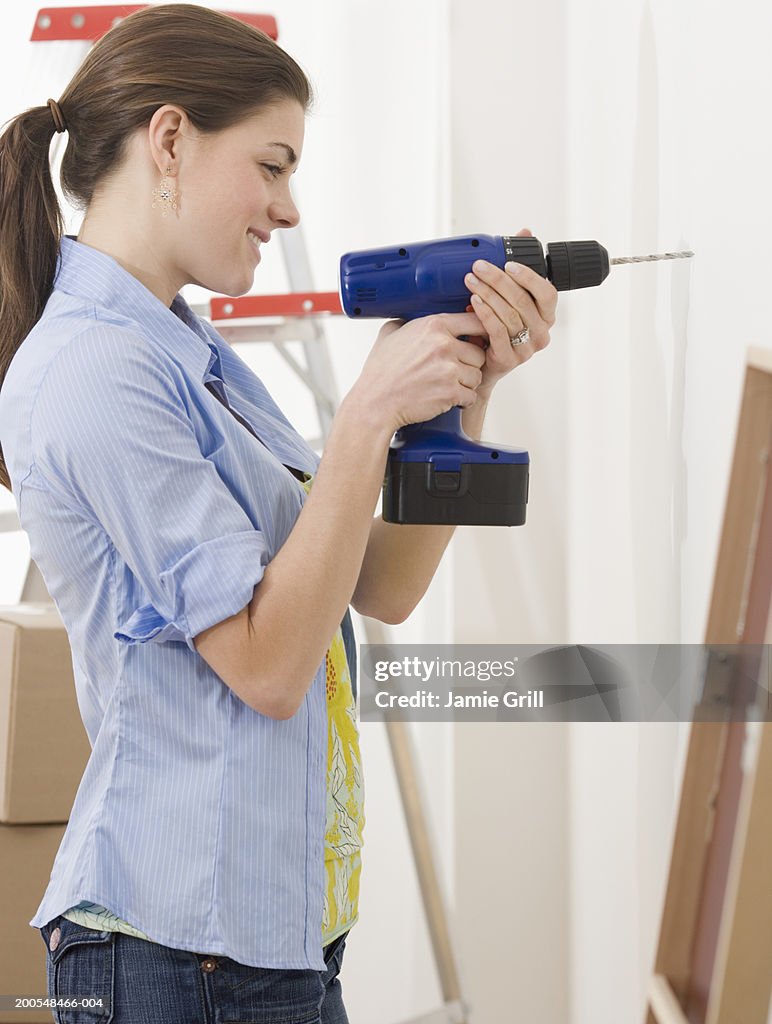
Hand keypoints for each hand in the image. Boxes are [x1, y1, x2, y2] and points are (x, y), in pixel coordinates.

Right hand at [355, 312, 487, 431]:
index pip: (474, 321)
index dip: (479, 332)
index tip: (478, 340)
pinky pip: (471, 396)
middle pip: (479, 353)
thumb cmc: (380, 373)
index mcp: (433, 326)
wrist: (375, 403)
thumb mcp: (389, 334)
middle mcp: (444, 345)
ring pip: (477, 376)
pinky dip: (462, 400)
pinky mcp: (450, 392)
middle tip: (453, 372)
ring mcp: (449, 369)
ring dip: (466, 383)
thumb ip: (408, 321)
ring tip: (447, 386)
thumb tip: (414, 315)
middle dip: (469, 364)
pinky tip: (447, 398)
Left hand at [463, 228, 557, 399]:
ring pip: (509, 315)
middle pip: (523, 301)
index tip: (508, 264)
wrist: (479, 364)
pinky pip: (497, 332)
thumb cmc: (496, 327)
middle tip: (478, 267)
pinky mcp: (509, 359)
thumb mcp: (508, 297)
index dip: (529, 277)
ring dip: (488, 294)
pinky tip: (473, 302)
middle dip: (498, 281)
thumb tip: (526, 231)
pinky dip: (484, 314)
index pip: (547, 293)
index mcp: (546, 315)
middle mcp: (541, 332)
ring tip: (470, 280)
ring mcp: (527, 348)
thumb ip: (518, 267)